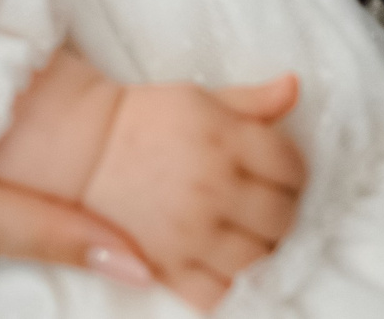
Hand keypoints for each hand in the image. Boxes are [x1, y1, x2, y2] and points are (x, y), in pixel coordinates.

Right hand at [79, 75, 305, 312]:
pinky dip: (231, 290)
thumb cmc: (148, 120)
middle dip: (285, 212)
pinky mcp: (169, 266)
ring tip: (253, 237)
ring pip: (258, 261)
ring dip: (265, 252)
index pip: (291, 166)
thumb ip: (252, 100)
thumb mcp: (202, 98)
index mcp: (224, 141)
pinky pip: (217, 296)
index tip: (283, 174)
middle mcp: (212, 189)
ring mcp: (191, 234)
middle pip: (282, 216)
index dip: (295, 171)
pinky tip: (230, 270)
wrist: (88, 150)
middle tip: (270, 206)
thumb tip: (293, 86)